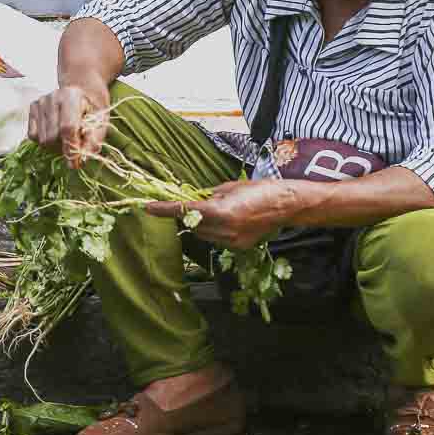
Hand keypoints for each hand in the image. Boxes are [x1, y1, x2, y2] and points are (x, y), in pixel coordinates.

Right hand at [27, 82, 109, 168]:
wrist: (83, 90)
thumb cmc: (93, 109)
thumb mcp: (101, 122)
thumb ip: (94, 139)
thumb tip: (83, 158)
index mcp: (72, 96)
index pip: (67, 128)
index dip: (71, 149)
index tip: (75, 164)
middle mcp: (53, 96)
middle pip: (52, 137)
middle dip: (64, 148)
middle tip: (75, 146)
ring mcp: (40, 101)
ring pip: (43, 139)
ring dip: (55, 146)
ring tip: (67, 138)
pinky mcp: (33, 108)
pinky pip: (33, 136)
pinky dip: (45, 140)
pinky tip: (56, 133)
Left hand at [145, 179, 293, 250]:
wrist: (285, 205)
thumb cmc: (260, 190)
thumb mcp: (230, 187)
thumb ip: (209, 196)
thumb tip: (195, 200)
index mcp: (220, 211)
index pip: (184, 211)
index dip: (164, 209)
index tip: (148, 207)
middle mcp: (224, 230)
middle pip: (192, 224)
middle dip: (189, 215)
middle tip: (195, 203)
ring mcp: (231, 241)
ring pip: (203, 234)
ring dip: (203, 223)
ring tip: (220, 210)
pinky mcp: (237, 247)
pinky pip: (217, 239)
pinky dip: (216, 230)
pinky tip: (230, 220)